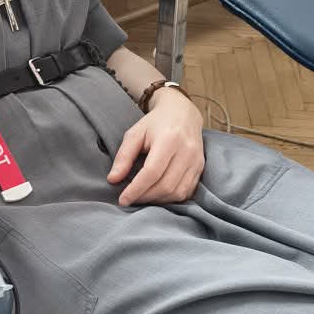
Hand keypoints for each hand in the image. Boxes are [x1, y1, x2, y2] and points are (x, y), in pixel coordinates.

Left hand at [108, 88, 205, 206]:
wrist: (183, 113)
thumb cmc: (155, 123)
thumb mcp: (135, 134)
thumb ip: (124, 157)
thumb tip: (113, 180)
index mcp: (169, 139)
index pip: (152, 172)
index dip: (136, 189)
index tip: (123, 200)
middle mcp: (187, 151)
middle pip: (165, 185)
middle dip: (145, 197)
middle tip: (130, 198)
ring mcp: (197, 161)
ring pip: (177, 192)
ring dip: (157, 200)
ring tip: (142, 196)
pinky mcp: (200, 168)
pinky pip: (186, 192)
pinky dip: (170, 198)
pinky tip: (157, 194)